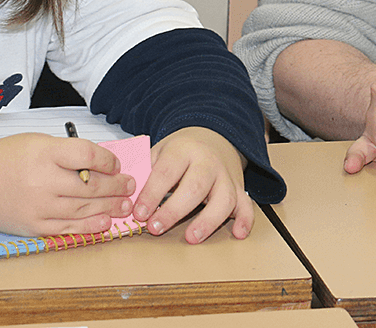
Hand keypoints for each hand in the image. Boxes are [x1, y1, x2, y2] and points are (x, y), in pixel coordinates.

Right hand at [0, 132, 135, 236]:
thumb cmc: (3, 158)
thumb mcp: (35, 142)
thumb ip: (66, 152)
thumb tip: (100, 162)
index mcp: (43, 152)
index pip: (88, 155)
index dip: (107, 160)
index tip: (115, 163)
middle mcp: (42, 180)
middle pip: (91, 185)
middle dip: (116, 186)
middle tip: (130, 185)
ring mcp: (38, 206)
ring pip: (84, 209)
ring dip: (109, 207)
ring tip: (125, 205)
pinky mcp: (33, 226)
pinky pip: (68, 229)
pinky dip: (90, 227)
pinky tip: (105, 223)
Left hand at [133, 127, 251, 243]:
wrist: (213, 138)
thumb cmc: (180, 152)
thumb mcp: (159, 152)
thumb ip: (146, 172)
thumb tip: (128, 198)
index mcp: (183, 150)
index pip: (166, 172)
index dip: (152, 194)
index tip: (139, 213)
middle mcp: (208, 162)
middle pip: (196, 186)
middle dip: (175, 210)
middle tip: (156, 228)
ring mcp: (226, 176)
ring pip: (224, 198)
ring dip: (208, 220)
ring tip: (191, 238)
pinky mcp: (239, 188)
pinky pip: (247, 205)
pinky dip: (245, 220)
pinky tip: (238, 234)